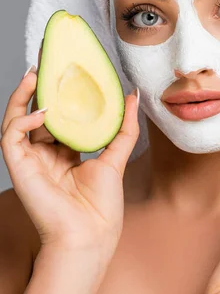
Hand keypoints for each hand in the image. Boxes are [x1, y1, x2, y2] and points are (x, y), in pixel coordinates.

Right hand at [0, 40, 139, 257]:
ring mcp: (30, 160)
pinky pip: (11, 136)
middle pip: (37, 110)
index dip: (60, 91)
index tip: (67, 66)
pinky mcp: (19, 167)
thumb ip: (123, 126)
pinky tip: (42, 112)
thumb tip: (133, 94)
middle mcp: (44, 153)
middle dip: (40, 84)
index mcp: (65, 152)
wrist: (91, 237)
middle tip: (47, 56)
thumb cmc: (101, 207)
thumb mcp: (115, 158)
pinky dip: (23, 120)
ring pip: (17, 118)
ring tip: (35, 71)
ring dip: (23, 94)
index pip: (59, 114)